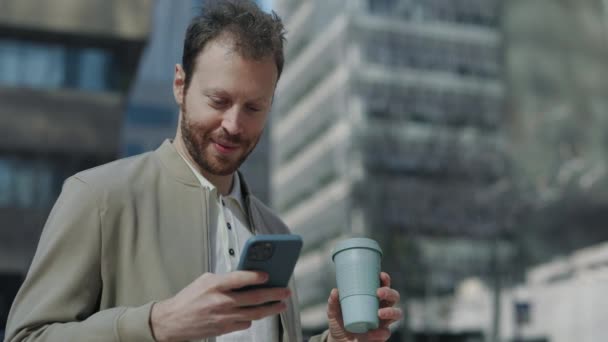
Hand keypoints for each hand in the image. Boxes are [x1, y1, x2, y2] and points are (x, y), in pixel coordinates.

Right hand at [150, 271, 289, 341]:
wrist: (172, 322)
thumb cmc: (189, 298)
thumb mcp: (204, 280)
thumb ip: (225, 278)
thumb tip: (246, 276)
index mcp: (215, 285)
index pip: (240, 278)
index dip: (256, 276)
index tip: (269, 275)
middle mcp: (221, 301)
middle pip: (254, 298)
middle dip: (273, 294)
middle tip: (285, 291)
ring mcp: (224, 317)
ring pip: (254, 313)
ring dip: (270, 309)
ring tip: (281, 305)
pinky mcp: (224, 329)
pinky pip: (245, 323)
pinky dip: (253, 318)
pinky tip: (259, 313)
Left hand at [326, 272, 401, 341]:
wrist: (339, 341)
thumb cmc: (340, 322)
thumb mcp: (334, 311)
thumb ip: (333, 302)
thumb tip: (335, 291)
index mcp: (372, 298)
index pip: (383, 285)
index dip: (385, 280)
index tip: (381, 275)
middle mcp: (381, 308)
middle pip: (393, 297)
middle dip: (389, 293)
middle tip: (378, 292)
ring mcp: (383, 322)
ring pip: (397, 314)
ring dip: (391, 311)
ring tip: (379, 313)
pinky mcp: (381, 335)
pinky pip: (386, 333)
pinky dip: (381, 332)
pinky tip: (373, 332)